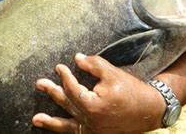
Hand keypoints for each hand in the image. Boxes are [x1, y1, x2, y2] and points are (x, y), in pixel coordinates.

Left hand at [32, 54, 164, 132]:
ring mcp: (94, 130)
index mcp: (93, 105)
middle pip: (66, 104)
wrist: (150, 110)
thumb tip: (76, 58)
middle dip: (52, 93)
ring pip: (68, 126)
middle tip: (39, 84)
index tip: (59, 67)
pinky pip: (78, 133)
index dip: (65, 76)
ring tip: (35, 119)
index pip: (72, 88)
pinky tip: (57, 129)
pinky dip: (66, 131)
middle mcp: (91, 121)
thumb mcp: (112, 73)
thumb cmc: (132, 90)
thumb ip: (93, 64)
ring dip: (51, 123)